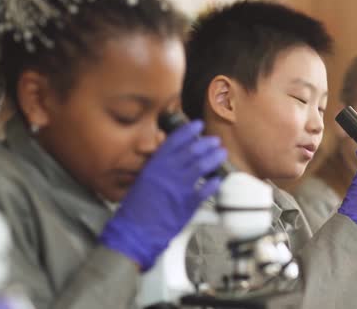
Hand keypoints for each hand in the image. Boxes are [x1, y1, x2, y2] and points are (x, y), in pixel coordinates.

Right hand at [100, 120, 226, 270]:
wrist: (135, 231)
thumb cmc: (136, 209)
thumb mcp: (143, 181)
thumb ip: (158, 169)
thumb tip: (172, 159)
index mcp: (155, 165)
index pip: (174, 141)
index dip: (188, 131)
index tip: (198, 125)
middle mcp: (168, 173)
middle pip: (192, 151)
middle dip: (206, 143)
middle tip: (214, 141)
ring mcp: (179, 187)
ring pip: (202, 166)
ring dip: (214, 158)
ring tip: (221, 153)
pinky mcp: (188, 204)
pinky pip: (205, 190)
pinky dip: (213, 183)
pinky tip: (218, 179)